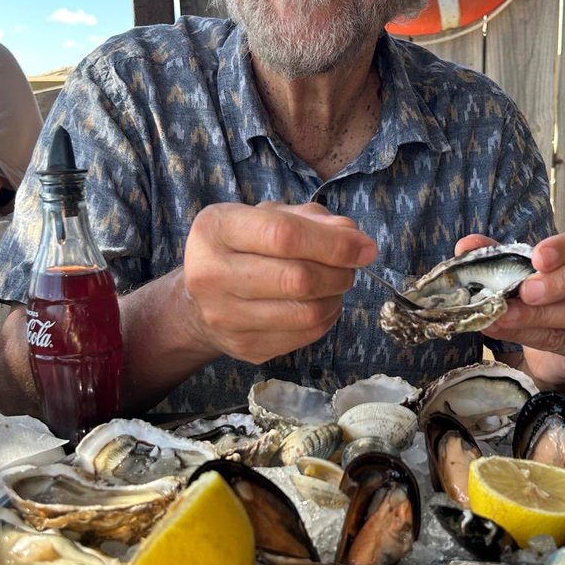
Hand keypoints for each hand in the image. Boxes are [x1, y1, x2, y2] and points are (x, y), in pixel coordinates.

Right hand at [180, 202, 376, 363]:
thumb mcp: (268, 217)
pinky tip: (321, 305)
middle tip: (350, 268)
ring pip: (306, 313)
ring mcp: (224, 317)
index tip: (365, 248)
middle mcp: (210, 274)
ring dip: (336, 298)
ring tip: (335, 285)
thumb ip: (311, 220)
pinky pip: (304, 336)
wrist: (199, 301)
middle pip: (298, 279)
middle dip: (339, 273)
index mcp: (216, 229)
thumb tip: (354, 238)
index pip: (284, 236)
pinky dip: (326, 319)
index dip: (334, 244)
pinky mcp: (244, 347)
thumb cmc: (242, 248)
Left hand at [456, 226, 564, 393]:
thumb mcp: (530, 269)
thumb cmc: (553, 291)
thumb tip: (467, 245)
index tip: (538, 256)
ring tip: (504, 313)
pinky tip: (503, 328)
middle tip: (527, 289)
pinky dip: (531, 333)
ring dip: (542, 313)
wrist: (564, 341)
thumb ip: (502, 255)